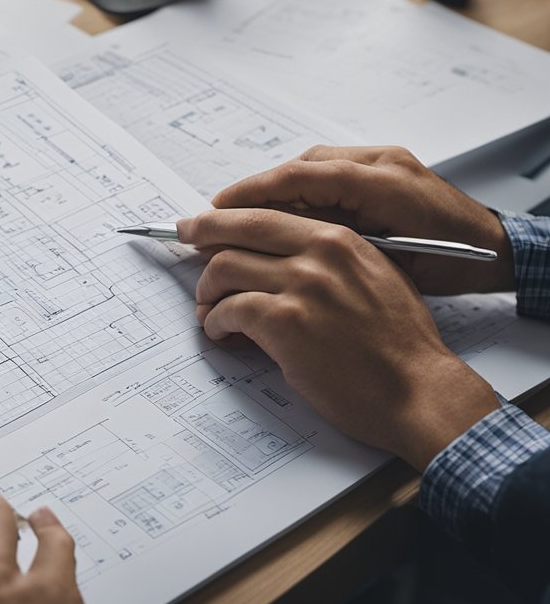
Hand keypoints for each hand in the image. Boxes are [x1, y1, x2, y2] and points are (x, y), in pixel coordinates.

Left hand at [180, 208, 499, 469]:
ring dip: (207, 290)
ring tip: (209, 310)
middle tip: (184, 243)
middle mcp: (320, 253)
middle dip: (201, 235)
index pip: (266, 214)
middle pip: (238, 229)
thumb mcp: (376, 279)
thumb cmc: (400, 346)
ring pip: (224, 268)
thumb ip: (331, 260)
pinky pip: (228, 310)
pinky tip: (221, 333)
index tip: (206, 223)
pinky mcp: (285, 323)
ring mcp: (302, 286)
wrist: (418, 390)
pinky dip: (216, 322)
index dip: (227, 218)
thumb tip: (281, 257)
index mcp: (341, 239)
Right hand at [212, 145, 513, 295]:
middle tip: (214, 214)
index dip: (255, 194)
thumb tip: (282, 248)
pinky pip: (326, 176)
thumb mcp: (391, 261)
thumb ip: (338, 245)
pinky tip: (277, 217)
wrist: (497, 250)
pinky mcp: (381, 170)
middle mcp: (379, 162)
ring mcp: (381, 162)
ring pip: (309, 170)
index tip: (218, 210)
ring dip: (272, 192)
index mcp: (383, 180)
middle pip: (299, 168)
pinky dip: (297, 194)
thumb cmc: (454, 261)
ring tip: (237, 217)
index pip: (304, 178)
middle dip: (254, 191)